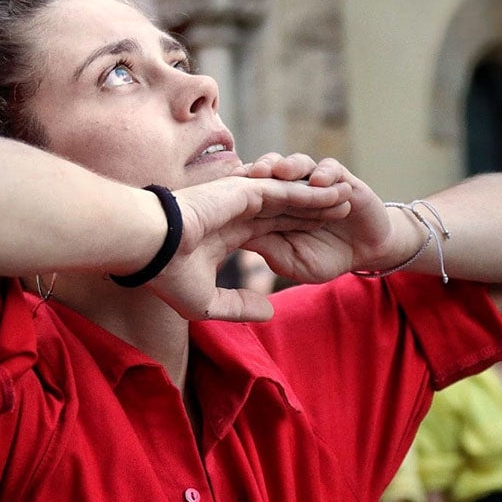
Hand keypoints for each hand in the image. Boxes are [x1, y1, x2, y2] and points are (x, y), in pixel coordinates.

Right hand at [143, 167, 353, 321]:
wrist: (152, 247)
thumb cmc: (168, 276)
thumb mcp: (208, 303)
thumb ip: (239, 306)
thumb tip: (268, 312)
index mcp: (225, 235)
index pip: (268, 234)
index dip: (293, 236)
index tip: (317, 242)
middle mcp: (235, 213)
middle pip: (285, 213)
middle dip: (314, 215)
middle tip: (345, 217)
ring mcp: (240, 199)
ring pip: (291, 199)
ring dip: (321, 201)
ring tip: (349, 201)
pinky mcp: (246, 189)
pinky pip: (289, 192)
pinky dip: (313, 194)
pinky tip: (336, 194)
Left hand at [236, 153, 397, 280]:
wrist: (364, 253)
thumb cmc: (322, 257)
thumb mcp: (290, 259)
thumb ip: (267, 247)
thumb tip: (233, 238)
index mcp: (273, 205)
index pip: (250, 189)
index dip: (237, 188)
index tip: (221, 192)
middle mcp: (291, 188)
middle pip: (269, 169)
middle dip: (259, 169)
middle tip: (250, 174)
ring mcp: (316, 181)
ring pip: (297, 162)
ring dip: (289, 165)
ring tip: (282, 171)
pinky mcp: (342, 179)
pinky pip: (331, 169)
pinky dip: (324, 173)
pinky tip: (318, 181)